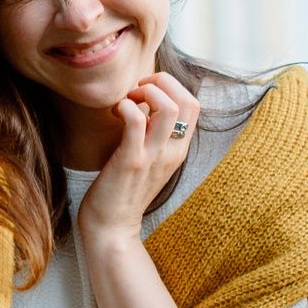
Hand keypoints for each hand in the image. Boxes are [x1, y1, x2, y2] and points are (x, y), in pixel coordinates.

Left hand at [77, 71, 201, 247]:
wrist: (113, 227)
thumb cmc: (125, 189)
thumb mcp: (150, 158)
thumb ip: (154, 134)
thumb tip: (146, 103)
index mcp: (179, 149)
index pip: (194, 104)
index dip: (171, 86)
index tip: (145, 91)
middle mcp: (172, 151)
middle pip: (188, 100)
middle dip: (162, 81)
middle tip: (137, 90)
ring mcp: (153, 156)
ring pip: (168, 107)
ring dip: (145, 92)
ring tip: (128, 100)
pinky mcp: (131, 160)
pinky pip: (135, 120)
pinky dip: (125, 106)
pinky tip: (115, 113)